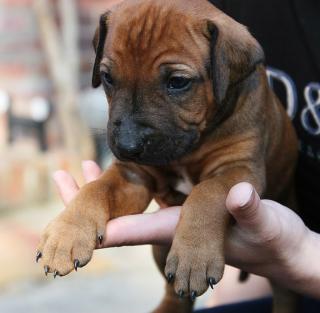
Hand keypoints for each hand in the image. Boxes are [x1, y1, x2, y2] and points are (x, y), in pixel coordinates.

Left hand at [53, 161, 319, 297]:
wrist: (274, 245)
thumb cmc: (272, 237)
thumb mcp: (267, 224)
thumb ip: (252, 211)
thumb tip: (241, 196)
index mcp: (191, 229)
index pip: (146, 230)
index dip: (115, 229)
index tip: (87, 226)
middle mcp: (176, 226)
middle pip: (124, 219)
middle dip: (93, 203)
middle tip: (62, 179)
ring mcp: (176, 217)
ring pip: (129, 206)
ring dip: (103, 190)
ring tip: (78, 168)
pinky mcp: (184, 207)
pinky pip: (145, 196)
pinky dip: (126, 183)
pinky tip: (118, 168)